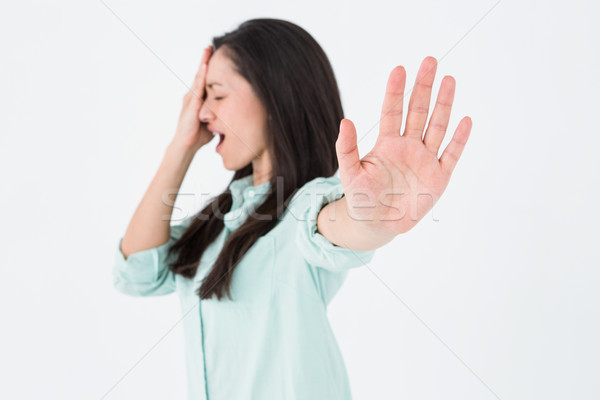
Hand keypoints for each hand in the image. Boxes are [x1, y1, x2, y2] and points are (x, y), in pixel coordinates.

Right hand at [171, 45, 214, 152]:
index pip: (204, 79)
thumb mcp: (213, 119)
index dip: (209, 66)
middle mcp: (192, 95)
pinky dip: (201, 77)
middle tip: (210, 45)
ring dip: (203, 63)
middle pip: (200, 74)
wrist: (186, 146)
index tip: (215, 53)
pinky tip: (205, 67)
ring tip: (207, 50)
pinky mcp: (191, 105)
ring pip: (198, 78)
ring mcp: (190, 99)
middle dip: (205, 59)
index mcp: (198, 98)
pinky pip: (197, 89)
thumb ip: (219, 111)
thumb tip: (234, 109)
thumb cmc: (199, 135)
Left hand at [335, 56, 471, 235]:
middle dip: (423, 87)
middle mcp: (408, 147)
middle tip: (429, 61)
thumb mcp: (350, 173)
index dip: (396, 91)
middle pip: (418, 111)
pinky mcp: (438, 177)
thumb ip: (347, 148)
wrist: (377, 223)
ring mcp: (424, 160)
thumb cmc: (361, 197)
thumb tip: (345, 121)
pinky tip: (465, 120)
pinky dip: (458, 139)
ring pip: (436, 127)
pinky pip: (450, 155)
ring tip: (449, 80)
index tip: (399, 68)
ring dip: (444, 105)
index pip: (392, 111)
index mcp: (387, 144)